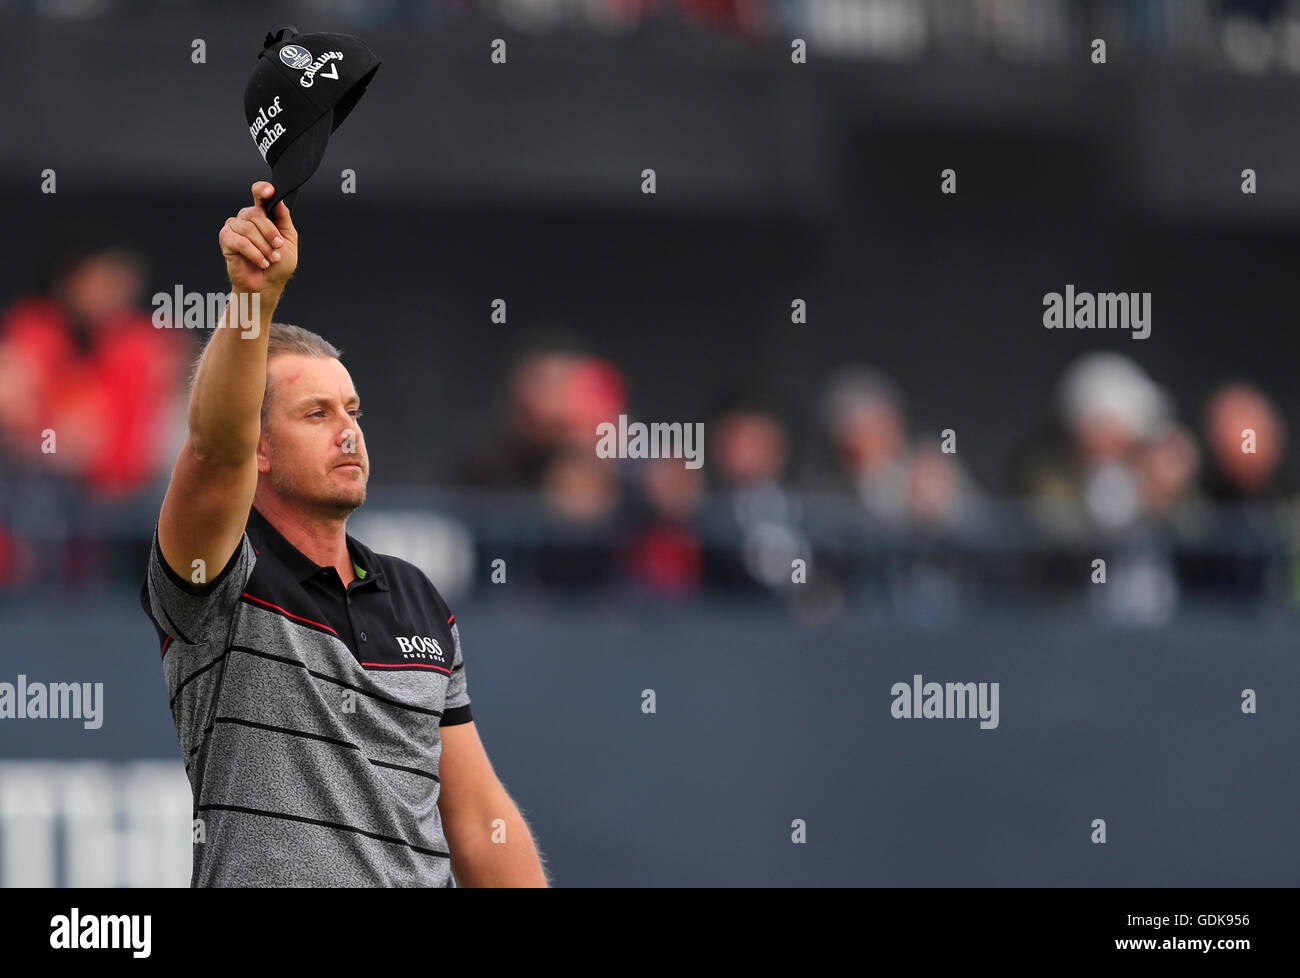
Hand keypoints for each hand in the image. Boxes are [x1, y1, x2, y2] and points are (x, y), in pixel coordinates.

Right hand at [218, 181, 298, 296]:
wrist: (267, 285)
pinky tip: (261, 262)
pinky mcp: (226, 239)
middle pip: (255, 213)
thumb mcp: (288, 241)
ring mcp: (234, 227)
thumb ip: (284, 220)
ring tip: (270, 259)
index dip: (262, 190)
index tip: (269, 191)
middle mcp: (247, 218)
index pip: (260, 195)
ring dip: (264, 247)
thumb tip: (278, 200)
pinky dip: (253, 253)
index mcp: (263, 215)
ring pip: (248, 228)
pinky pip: (239, 241)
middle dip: (270, 233)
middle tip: (277, 249)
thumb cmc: (278, 264)